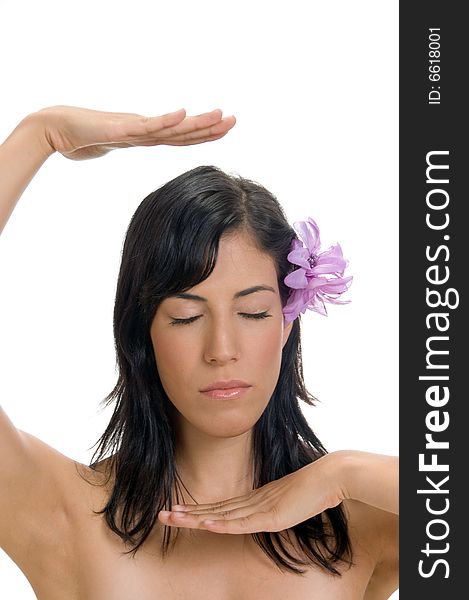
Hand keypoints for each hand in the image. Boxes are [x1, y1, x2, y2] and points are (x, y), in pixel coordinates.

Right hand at [34, 105, 235, 160]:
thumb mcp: (112, 146)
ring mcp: (133, 128)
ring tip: (220, 115)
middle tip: (234, 119)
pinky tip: (182, 114)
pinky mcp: (118, 129)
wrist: (55, 129)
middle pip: (182, 131)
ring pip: (170, 128)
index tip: (225, 129)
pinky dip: (164, 121)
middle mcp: (143, 130)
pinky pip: (145, 126)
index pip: (180, 137)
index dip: (203, 135)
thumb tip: (130, 144)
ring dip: (196, 123)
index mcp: (144, 136)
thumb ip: (123, 144)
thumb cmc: (80, 138)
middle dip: (210, 127)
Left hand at [157, 452, 344, 534]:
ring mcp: (259, 508)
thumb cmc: (313, 489)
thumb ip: (276, 508)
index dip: (198, 510)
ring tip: (171, 518)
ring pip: (220, 516)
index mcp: (255, 499)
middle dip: (186, 514)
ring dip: (194, 518)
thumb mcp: (289, 503)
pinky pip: (241, 523)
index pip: (220, 508)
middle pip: (214, 510)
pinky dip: (221, 524)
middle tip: (161, 514)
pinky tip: (204, 525)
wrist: (329, 477)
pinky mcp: (270, 516)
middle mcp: (252, 502)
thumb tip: (270, 514)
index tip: (177, 510)